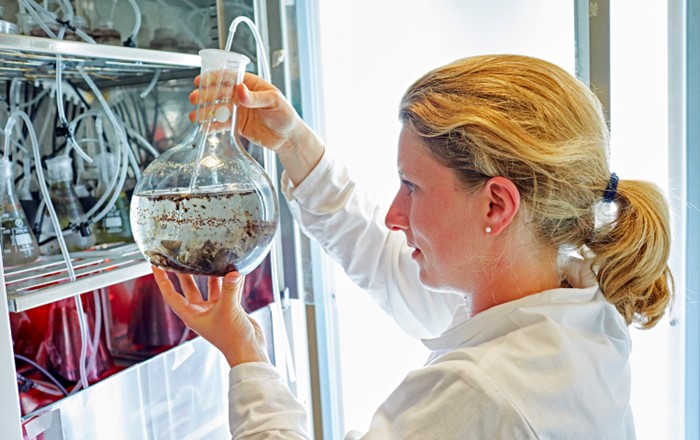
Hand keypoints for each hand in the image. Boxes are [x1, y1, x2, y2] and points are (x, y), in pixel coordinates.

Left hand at [152, 266, 268, 367]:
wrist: (248, 351)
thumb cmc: (232, 339)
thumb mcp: (228, 311)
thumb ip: (229, 290)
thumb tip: (233, 273)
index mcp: (191, 315)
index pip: (171, 294)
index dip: (162, 279)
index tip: (156, 265)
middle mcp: (200, 311)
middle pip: (189, 288)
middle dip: (185, 272)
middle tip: (181, 256)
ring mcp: (215, 310)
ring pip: (209, 287)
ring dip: (209, 274)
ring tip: (208, 258)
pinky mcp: (229, 309)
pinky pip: (226, 290)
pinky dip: (229, 281)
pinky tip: (234, 270)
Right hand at [189, 73, 301, 154]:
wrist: (288, 138)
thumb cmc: (286, 115)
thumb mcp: (274, 102)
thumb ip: (256, 97)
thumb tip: (240, 89)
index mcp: (252, 85)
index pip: (230, 77)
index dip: (214, 78)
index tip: (201, 80)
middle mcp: (243, 96)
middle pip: (220, 93)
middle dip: (206, 95)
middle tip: (194, 98)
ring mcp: (239, 110)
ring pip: (218, 109)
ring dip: (206, 111)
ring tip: (195, 116)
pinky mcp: (237, 125)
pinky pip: (222, 124)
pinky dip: (212, 126)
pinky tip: (204, 128)